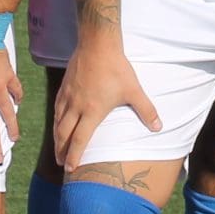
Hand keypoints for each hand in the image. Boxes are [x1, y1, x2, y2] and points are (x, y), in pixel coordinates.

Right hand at [51, 40, 160, 170]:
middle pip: (64, 134)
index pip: (79, 139)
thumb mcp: (134, 90)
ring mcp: (68, 96)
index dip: (74, 156)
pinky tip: (57, 123)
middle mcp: (76, 107)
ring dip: (56, 138)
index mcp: (92, 111)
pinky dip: (55, 120)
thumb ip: (146, 110)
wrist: (97, 44)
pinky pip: (56, 108)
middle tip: (61, 164)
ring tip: (57, 148)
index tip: (70, 169)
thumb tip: (159, 127)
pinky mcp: (64, 87)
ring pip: (57, 122)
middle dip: (61, 152)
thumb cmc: (116, 68)